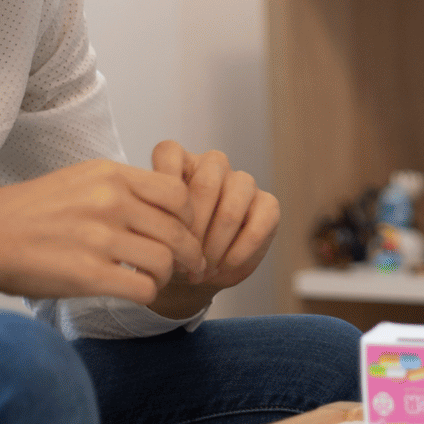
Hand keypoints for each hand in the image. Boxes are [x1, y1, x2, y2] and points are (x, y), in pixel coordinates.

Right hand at [0, 157, 205, 302]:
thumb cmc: (24, 212)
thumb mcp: (77, 180)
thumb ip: (119, 188)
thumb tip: (158, 205)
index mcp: (110, 174)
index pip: (179, 192)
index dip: (189, 217)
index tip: (185, 231)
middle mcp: (110, 201)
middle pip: (179, 231)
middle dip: (189, 253)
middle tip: (190, 266)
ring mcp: (100, 238)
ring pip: (166, 261)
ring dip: (167, 276)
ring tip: (154, 280)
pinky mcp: (88, 275)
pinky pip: (144, 288)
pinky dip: (147, 294)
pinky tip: (134, 292)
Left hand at [150, 141, 279, 294]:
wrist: (200, 271)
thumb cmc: (174, 247)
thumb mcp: (156, 233)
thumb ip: (155, 221)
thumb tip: (158, 231)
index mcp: (181, 162)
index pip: (169, 152)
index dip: (163, 186)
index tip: (159, 223)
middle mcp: (213, 165)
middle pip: (206, 184)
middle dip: (194, 229)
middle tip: (184, 260)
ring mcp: (243, 182)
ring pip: (233, 205)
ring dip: (216, 244)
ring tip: (203, 268)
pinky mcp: (268, 204)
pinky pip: (259, 224)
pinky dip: (240, 250)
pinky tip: (225, 265)